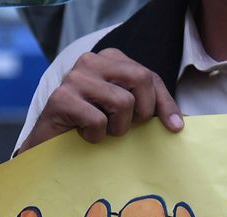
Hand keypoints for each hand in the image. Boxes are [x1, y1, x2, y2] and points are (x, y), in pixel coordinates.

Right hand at [18, 48, 183, 153]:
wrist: (48, 147)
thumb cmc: (88, 128)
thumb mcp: (122, 114)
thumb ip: (145, 108)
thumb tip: (178, 124)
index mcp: (108, 59)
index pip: (148, 76)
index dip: (165, 103)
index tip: (175, 127)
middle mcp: (90, 61)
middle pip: (140, 79)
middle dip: (142, 111)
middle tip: (128, 127)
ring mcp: (74, 78)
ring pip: (122, 102)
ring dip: (116, 128)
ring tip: (101, 131)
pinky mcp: (61, 98)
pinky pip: (98, 120)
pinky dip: (95, 136)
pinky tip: (82, 135)